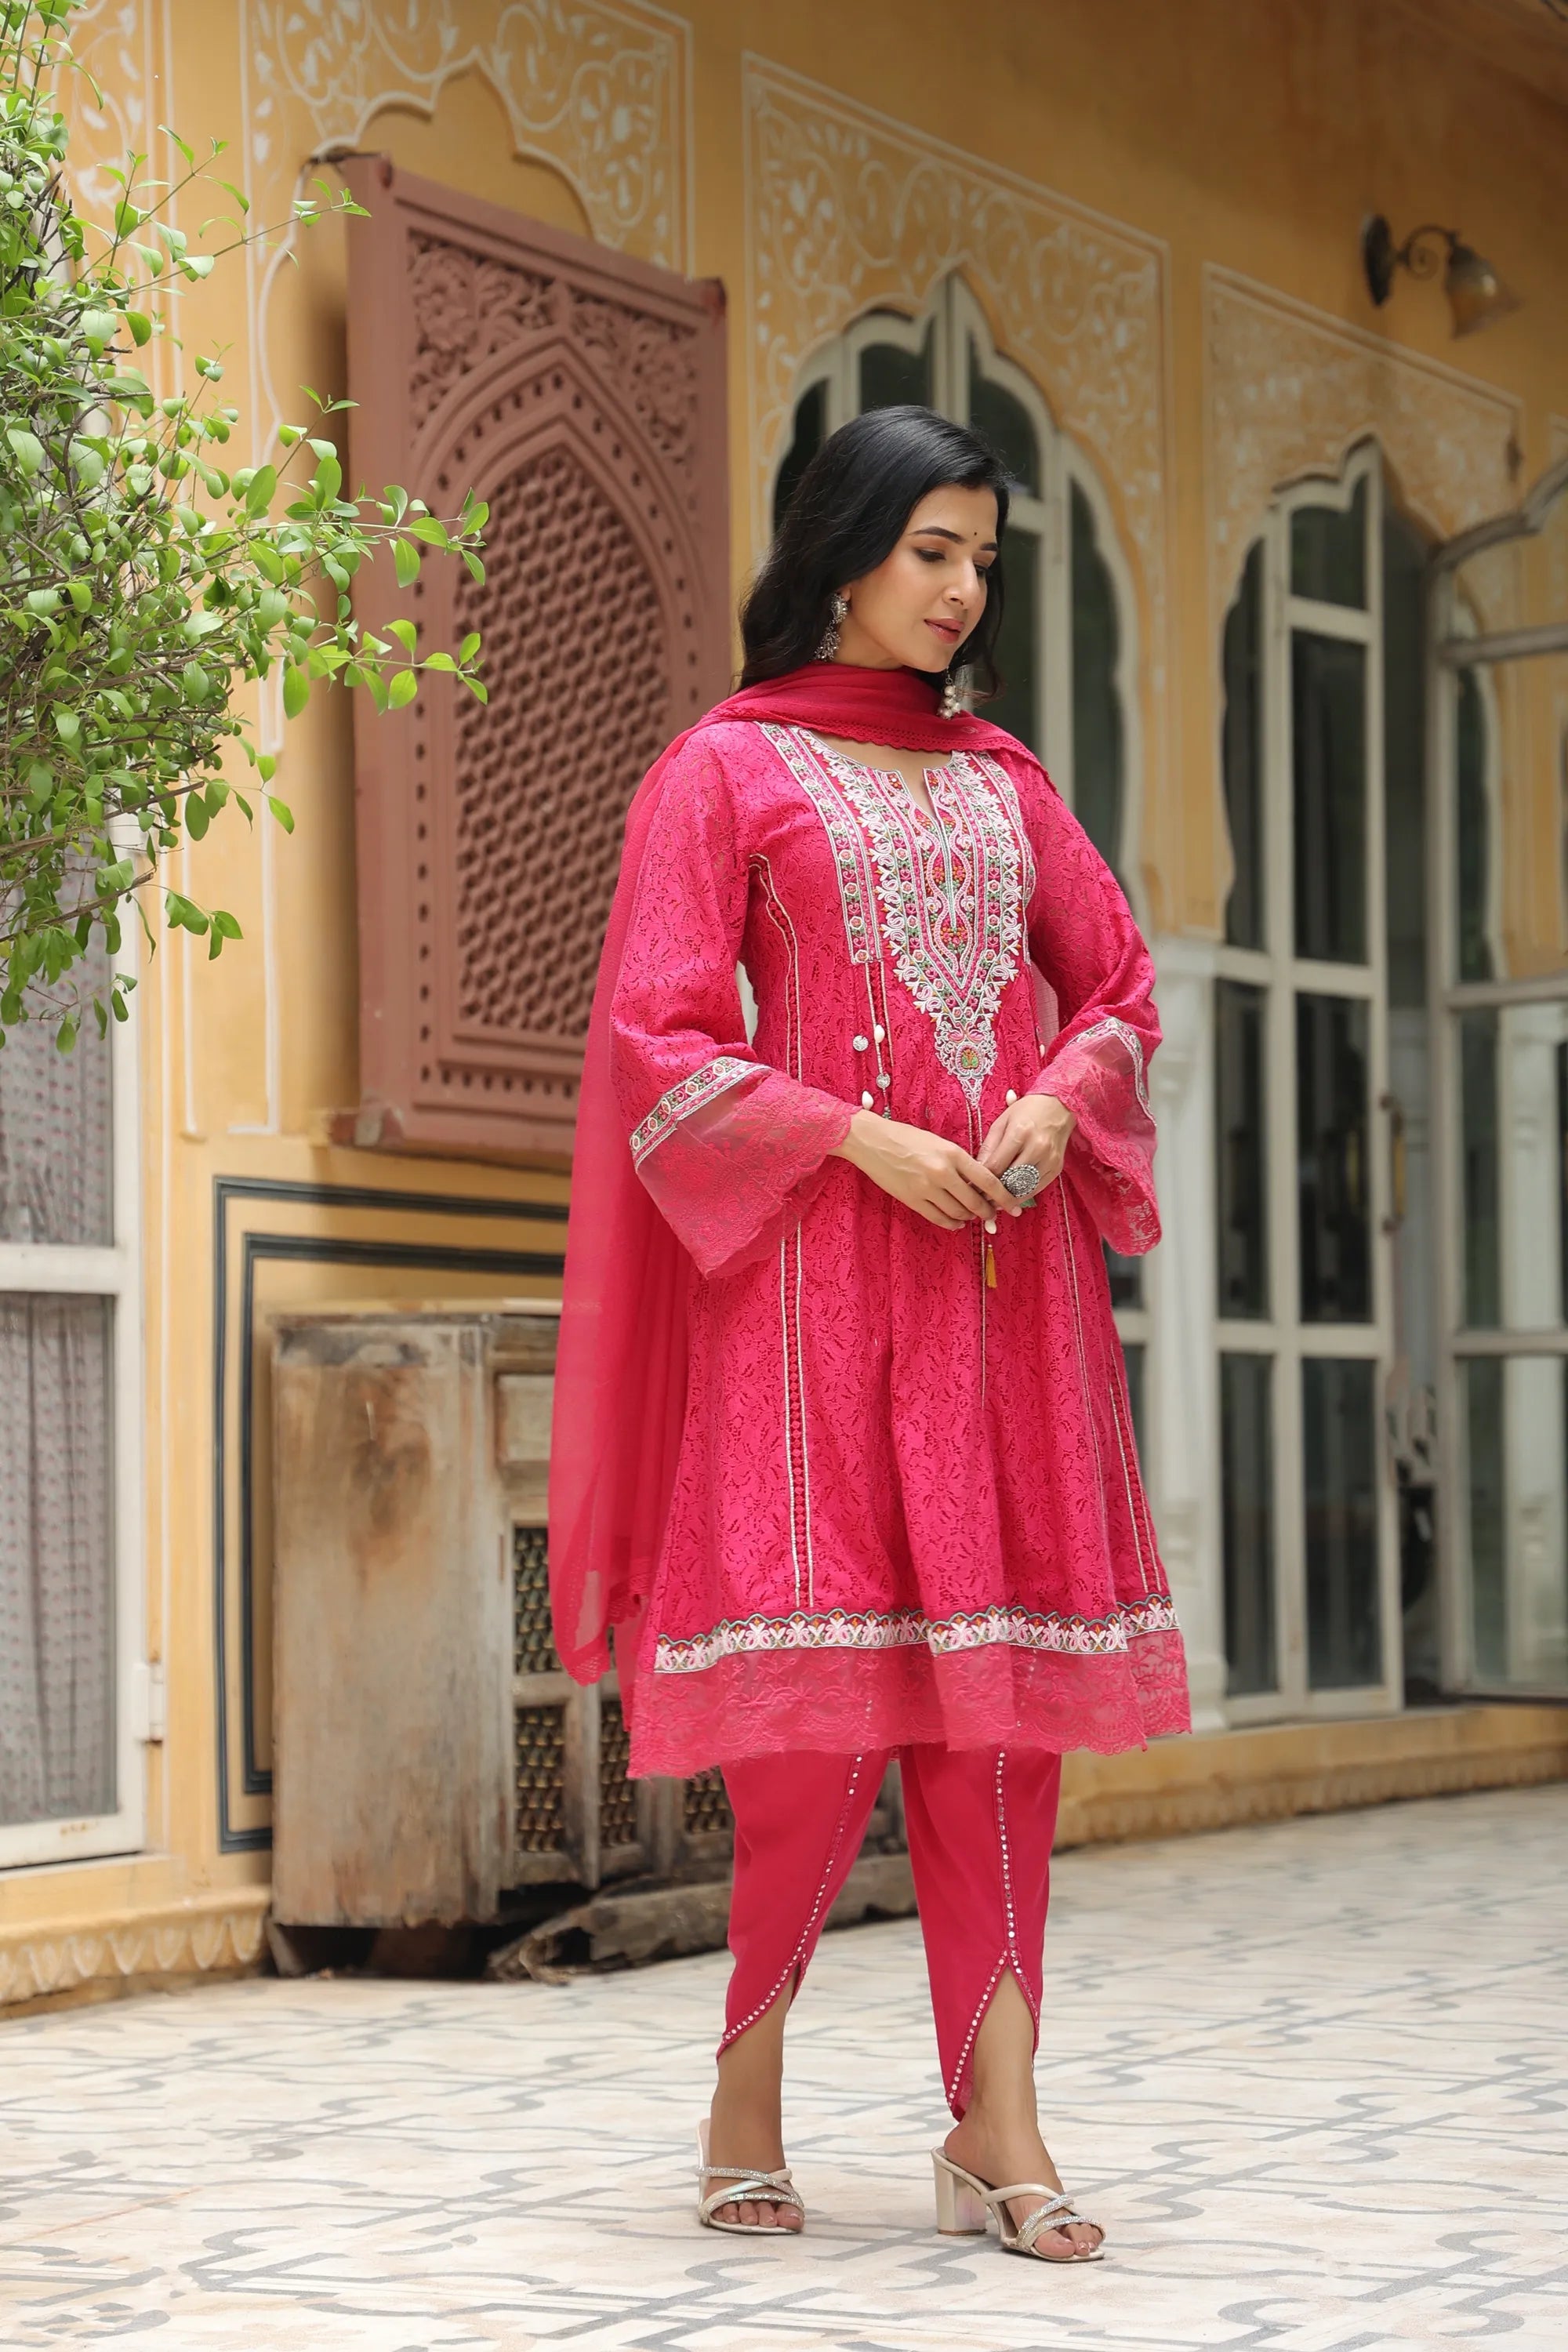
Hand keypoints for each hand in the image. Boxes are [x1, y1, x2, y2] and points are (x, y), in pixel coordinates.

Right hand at [832, 1110, 1022, 1231]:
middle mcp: (942, 1172)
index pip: (987, 1180)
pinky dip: (952, 1223)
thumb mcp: (939, 1143)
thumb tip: (980, 1184)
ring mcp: (926, 1188)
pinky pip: (938, 1219)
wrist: (873, 1141)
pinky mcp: (912, 1200)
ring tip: (972, 1216)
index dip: (1004, 1197)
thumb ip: (960, 1162)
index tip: (1014, 1206)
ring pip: (958, 1213)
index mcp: (952, 1154)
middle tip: (993, 1215)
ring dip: (969, 1218)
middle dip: (987, 1212)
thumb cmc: (907, 1138)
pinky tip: (957, 1221)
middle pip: (975, 1202)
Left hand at [977, 1091, 1076, 1195]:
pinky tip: (1010, 1196)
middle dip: (992, 1193)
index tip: (971, 1187)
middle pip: (1010, 1181)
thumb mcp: (1001, 1123)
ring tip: (993, 1201)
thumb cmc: (1026, 1112)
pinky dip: (1022, 1195)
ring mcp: (1049, 1159)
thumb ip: (988, 1148)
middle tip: (980, 1199)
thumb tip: (977, 1171)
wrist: (1058, 1106)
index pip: (996, 1166)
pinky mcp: (1056, 1168)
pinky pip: (1036, 1189)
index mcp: (1020, 1133)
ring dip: (1007, 1197)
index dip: (981, 1180)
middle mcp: (1037, 1147)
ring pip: (1023, 1189)